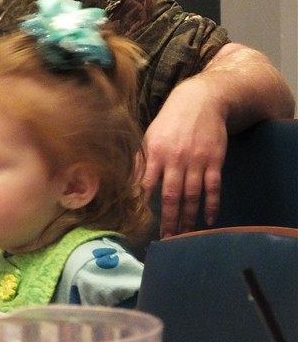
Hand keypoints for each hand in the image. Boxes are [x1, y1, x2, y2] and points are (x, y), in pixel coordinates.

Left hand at [141, 76, 227, 236]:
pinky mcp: (215, 161)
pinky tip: (209, 220)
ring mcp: (196, 161)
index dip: (143, 204)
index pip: (146, 183)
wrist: (201, 101)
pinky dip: (212, 205)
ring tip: (186, 236)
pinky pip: (213, 188)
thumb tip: (127, 181)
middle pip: (171, 195)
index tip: (139, 222)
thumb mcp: (149, 135)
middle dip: (169, 220)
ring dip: (189, 218)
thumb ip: (141, 159)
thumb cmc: (170, 121)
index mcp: (155, 153)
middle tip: (167, 240)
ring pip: (192, 195)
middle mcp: (175, 159)